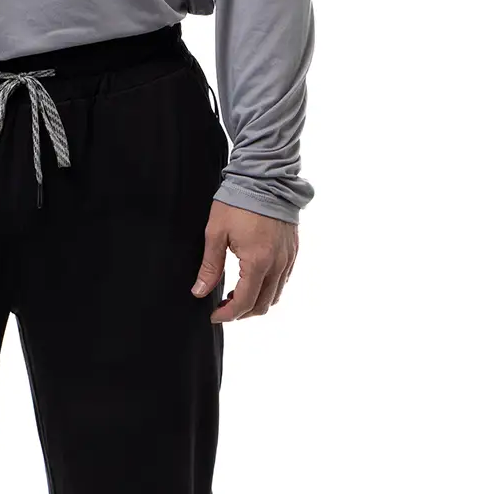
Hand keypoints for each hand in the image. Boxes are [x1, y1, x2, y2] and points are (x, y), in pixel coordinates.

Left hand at [191, 202, 298, 322]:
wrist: (265, 178)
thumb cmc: (238, 202)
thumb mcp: (216, 233)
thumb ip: (210, 266)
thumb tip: (199, 291)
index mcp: (258, 262)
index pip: (245, 302)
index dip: (228, 314)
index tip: (214, 315)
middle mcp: (277, 264)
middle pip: (263, 304)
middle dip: (242, 312)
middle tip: (223, 307)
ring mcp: (288, 258)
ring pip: (275, 295)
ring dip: (256, 302)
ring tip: (236, 295)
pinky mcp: (293, 250)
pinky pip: (283, 280)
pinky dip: (268, 288)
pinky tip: (252, 279)